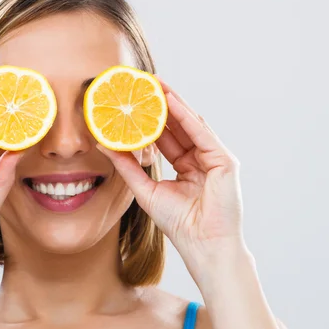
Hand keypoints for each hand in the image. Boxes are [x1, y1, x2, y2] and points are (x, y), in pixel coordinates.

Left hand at [97, 77, 244, 280]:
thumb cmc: (179, 223)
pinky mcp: (224, 160)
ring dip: (172, 103)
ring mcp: (214, 158)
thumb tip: (104, 144)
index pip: (166, 136)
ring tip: (154, 84)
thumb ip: (127, 166)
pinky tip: (170, 101)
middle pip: (178, 125)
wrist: (203, 245)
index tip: (132, 102)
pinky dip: (185, 116)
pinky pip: (201, 133)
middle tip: (143, 84)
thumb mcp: (145, 189)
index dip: (149, 119)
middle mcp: (201, 159)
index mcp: (186, 167)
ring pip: (190, 124)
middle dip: (160, 104)